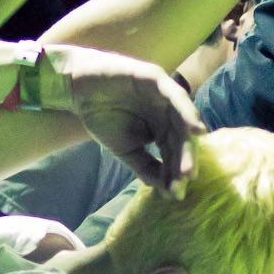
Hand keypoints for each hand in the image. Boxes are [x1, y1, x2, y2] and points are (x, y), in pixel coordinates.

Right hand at [42, 43, 205, 195]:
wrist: (78, 90)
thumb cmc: (102, 116)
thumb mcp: (125, 149)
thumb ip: (145, 166)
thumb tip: (165, 189)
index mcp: (163, 129)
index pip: (173, 153)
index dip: (175, 173)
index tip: (176, 194)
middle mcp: (168, 113)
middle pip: (182, 139)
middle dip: (185, 160)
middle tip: (186, 181)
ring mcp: (165, 95)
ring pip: (183, 120)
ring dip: (189, 142)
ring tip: (191, 165)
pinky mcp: (157, 79)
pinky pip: (176, 97)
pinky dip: (187, 113)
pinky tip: (195, 131)